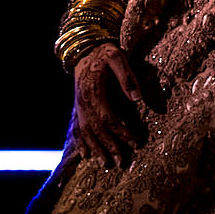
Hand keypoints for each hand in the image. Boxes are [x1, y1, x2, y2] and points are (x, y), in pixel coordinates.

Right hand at [71, 42, 156, 169]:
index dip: (121, 132)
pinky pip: (77, 127)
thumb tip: (137, 99)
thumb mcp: (117, 56)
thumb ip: (127, 76)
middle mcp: (84, 102)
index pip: (108, 118)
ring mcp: (79, 105)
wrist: (84, 48)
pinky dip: (81, 142)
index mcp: (94, 91)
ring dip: (96, 149)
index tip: (135, 143)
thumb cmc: (103, 52)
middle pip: (96, 130)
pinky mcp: (78, 106)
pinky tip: (84, 154)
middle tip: (122, 163)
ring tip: (105, 164)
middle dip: (109, 147)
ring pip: (86, 132)